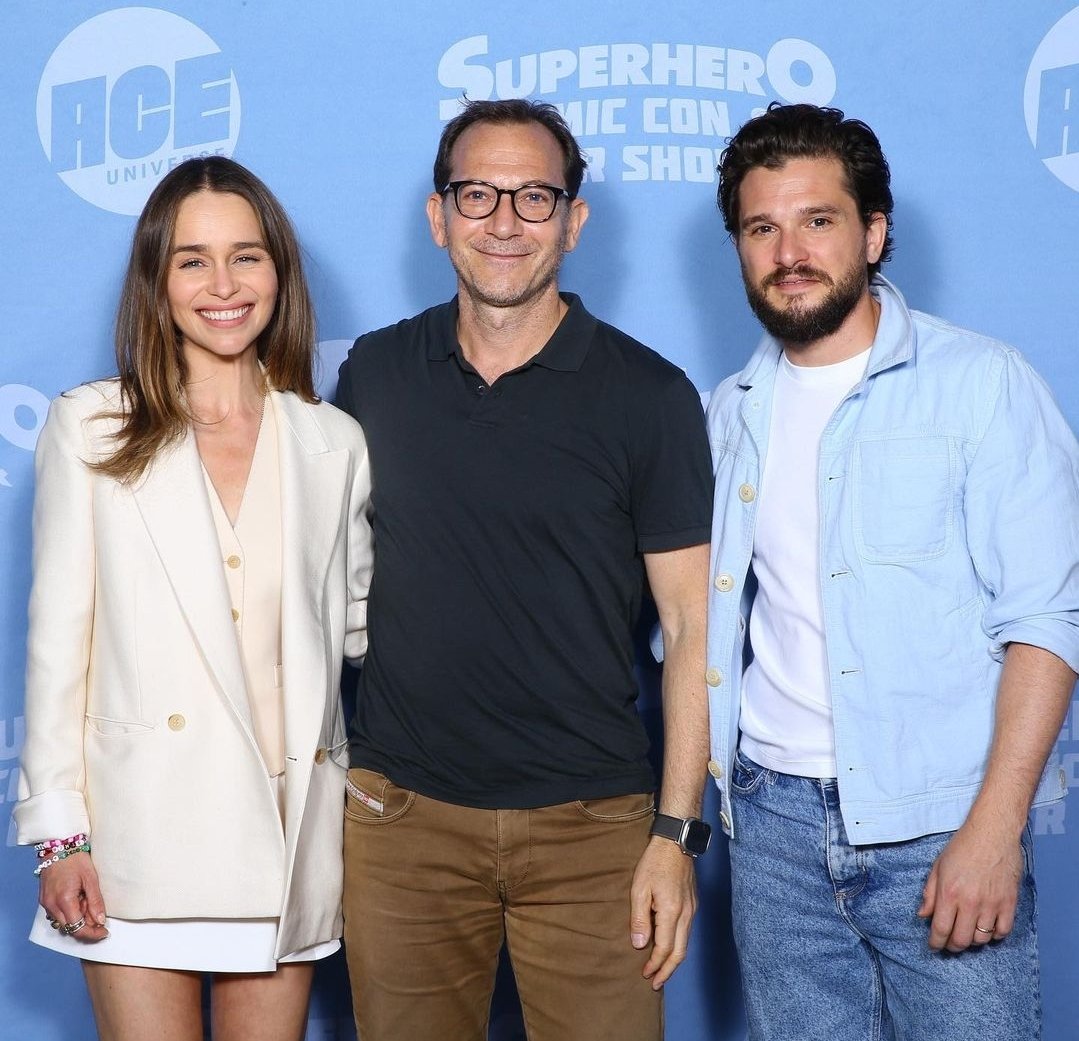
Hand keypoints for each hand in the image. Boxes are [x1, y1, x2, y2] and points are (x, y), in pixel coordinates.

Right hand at [39, 853, 108, 942]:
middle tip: (98, 915)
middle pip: (69, 928)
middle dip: (86, 926)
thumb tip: (100, 921)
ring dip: (77, 919)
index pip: (77, 928)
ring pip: (63, 922)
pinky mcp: (44, 900)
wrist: (58, 846)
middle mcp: (51, 905)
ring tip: (87, 902)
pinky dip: (69, 913)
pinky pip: (57, 914)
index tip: (103, 932)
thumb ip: (95, 901)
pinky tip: (78, 900)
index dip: (91, 934)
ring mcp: (46, 903)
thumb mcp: (91, 879)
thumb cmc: (75, 859)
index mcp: (64, 900)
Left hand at [629, 837, 696, 988]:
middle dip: (667, 970)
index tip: (645, 975)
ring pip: (685, 943)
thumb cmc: (654, 862)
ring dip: (673, 959)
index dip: (655, 965)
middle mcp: (686, 914)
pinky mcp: (693, 904)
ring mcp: (692, 909)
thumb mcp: (639, 888)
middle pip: (680, 952)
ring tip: (660, 969)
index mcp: (671, 912)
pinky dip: (678, 945)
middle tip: (655, 982)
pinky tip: (668, 946)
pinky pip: (687, 932)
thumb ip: (639, 918)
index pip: (664, 948)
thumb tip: (639, 944)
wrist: (675, 842)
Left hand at [917, 822, 1021, 951]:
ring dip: (972, 941)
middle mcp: (971, 902)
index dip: (936, 943)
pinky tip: (987, 929)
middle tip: (949, 943)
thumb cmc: (962, 847)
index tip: (934, 946)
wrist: (992, 834)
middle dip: (952, 946)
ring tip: (967, 933)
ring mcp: (992, 904)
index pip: (941, 929)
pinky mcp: (1009, 903)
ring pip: (982, 939)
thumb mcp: (938, 866)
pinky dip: (994, 935)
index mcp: (950, 892)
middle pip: (962, 940)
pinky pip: (1003, 931)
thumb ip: (930, 893)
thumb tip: (923, 915)